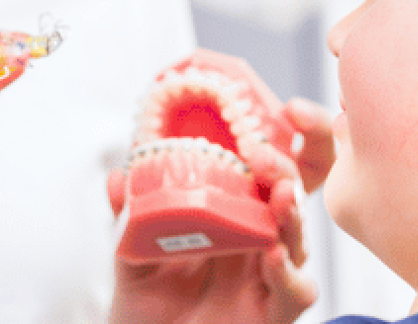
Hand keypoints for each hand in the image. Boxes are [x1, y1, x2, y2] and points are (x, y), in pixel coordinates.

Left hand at [108, 143, 315, 323]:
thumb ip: (128, 217)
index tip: (283, 114)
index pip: (269, 174)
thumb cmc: (149, 306)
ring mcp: (270, 277)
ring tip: (280, 199)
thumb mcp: (132, 254)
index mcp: (234, 217)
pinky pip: (296, 292)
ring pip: (299, 240)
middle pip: (291, 198)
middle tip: (264, 157)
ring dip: (294, 216)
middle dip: (287, 172)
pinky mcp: (274, 313)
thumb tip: (118, 177)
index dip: (285, 145)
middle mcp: (259, 242)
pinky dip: (289, 275)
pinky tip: (273, 257)